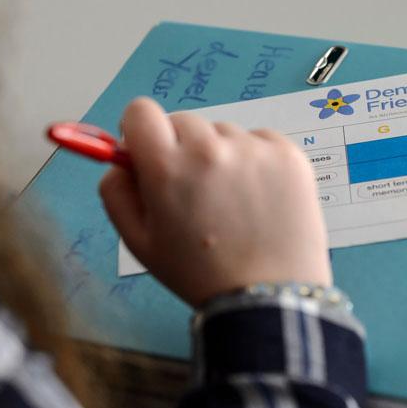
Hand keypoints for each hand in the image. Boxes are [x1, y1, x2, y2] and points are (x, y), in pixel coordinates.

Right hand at [99, 98, 331, 306]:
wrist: (268, 296)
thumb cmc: (199, 274)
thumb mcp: (139, 243)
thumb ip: (117, 192)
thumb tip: (120, 159)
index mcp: (168, 168)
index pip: (140, 111)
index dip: (140, 132)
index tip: (151, 152)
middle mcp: (211, 147)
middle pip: (183, 122)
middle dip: (182, 149)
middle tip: (197, 191)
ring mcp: (254, 148)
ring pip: (223, 133)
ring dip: (221, 155)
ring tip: (234, 203)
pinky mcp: (289, 153)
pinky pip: (260, 140)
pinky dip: (256, 160)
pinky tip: (260, 197)